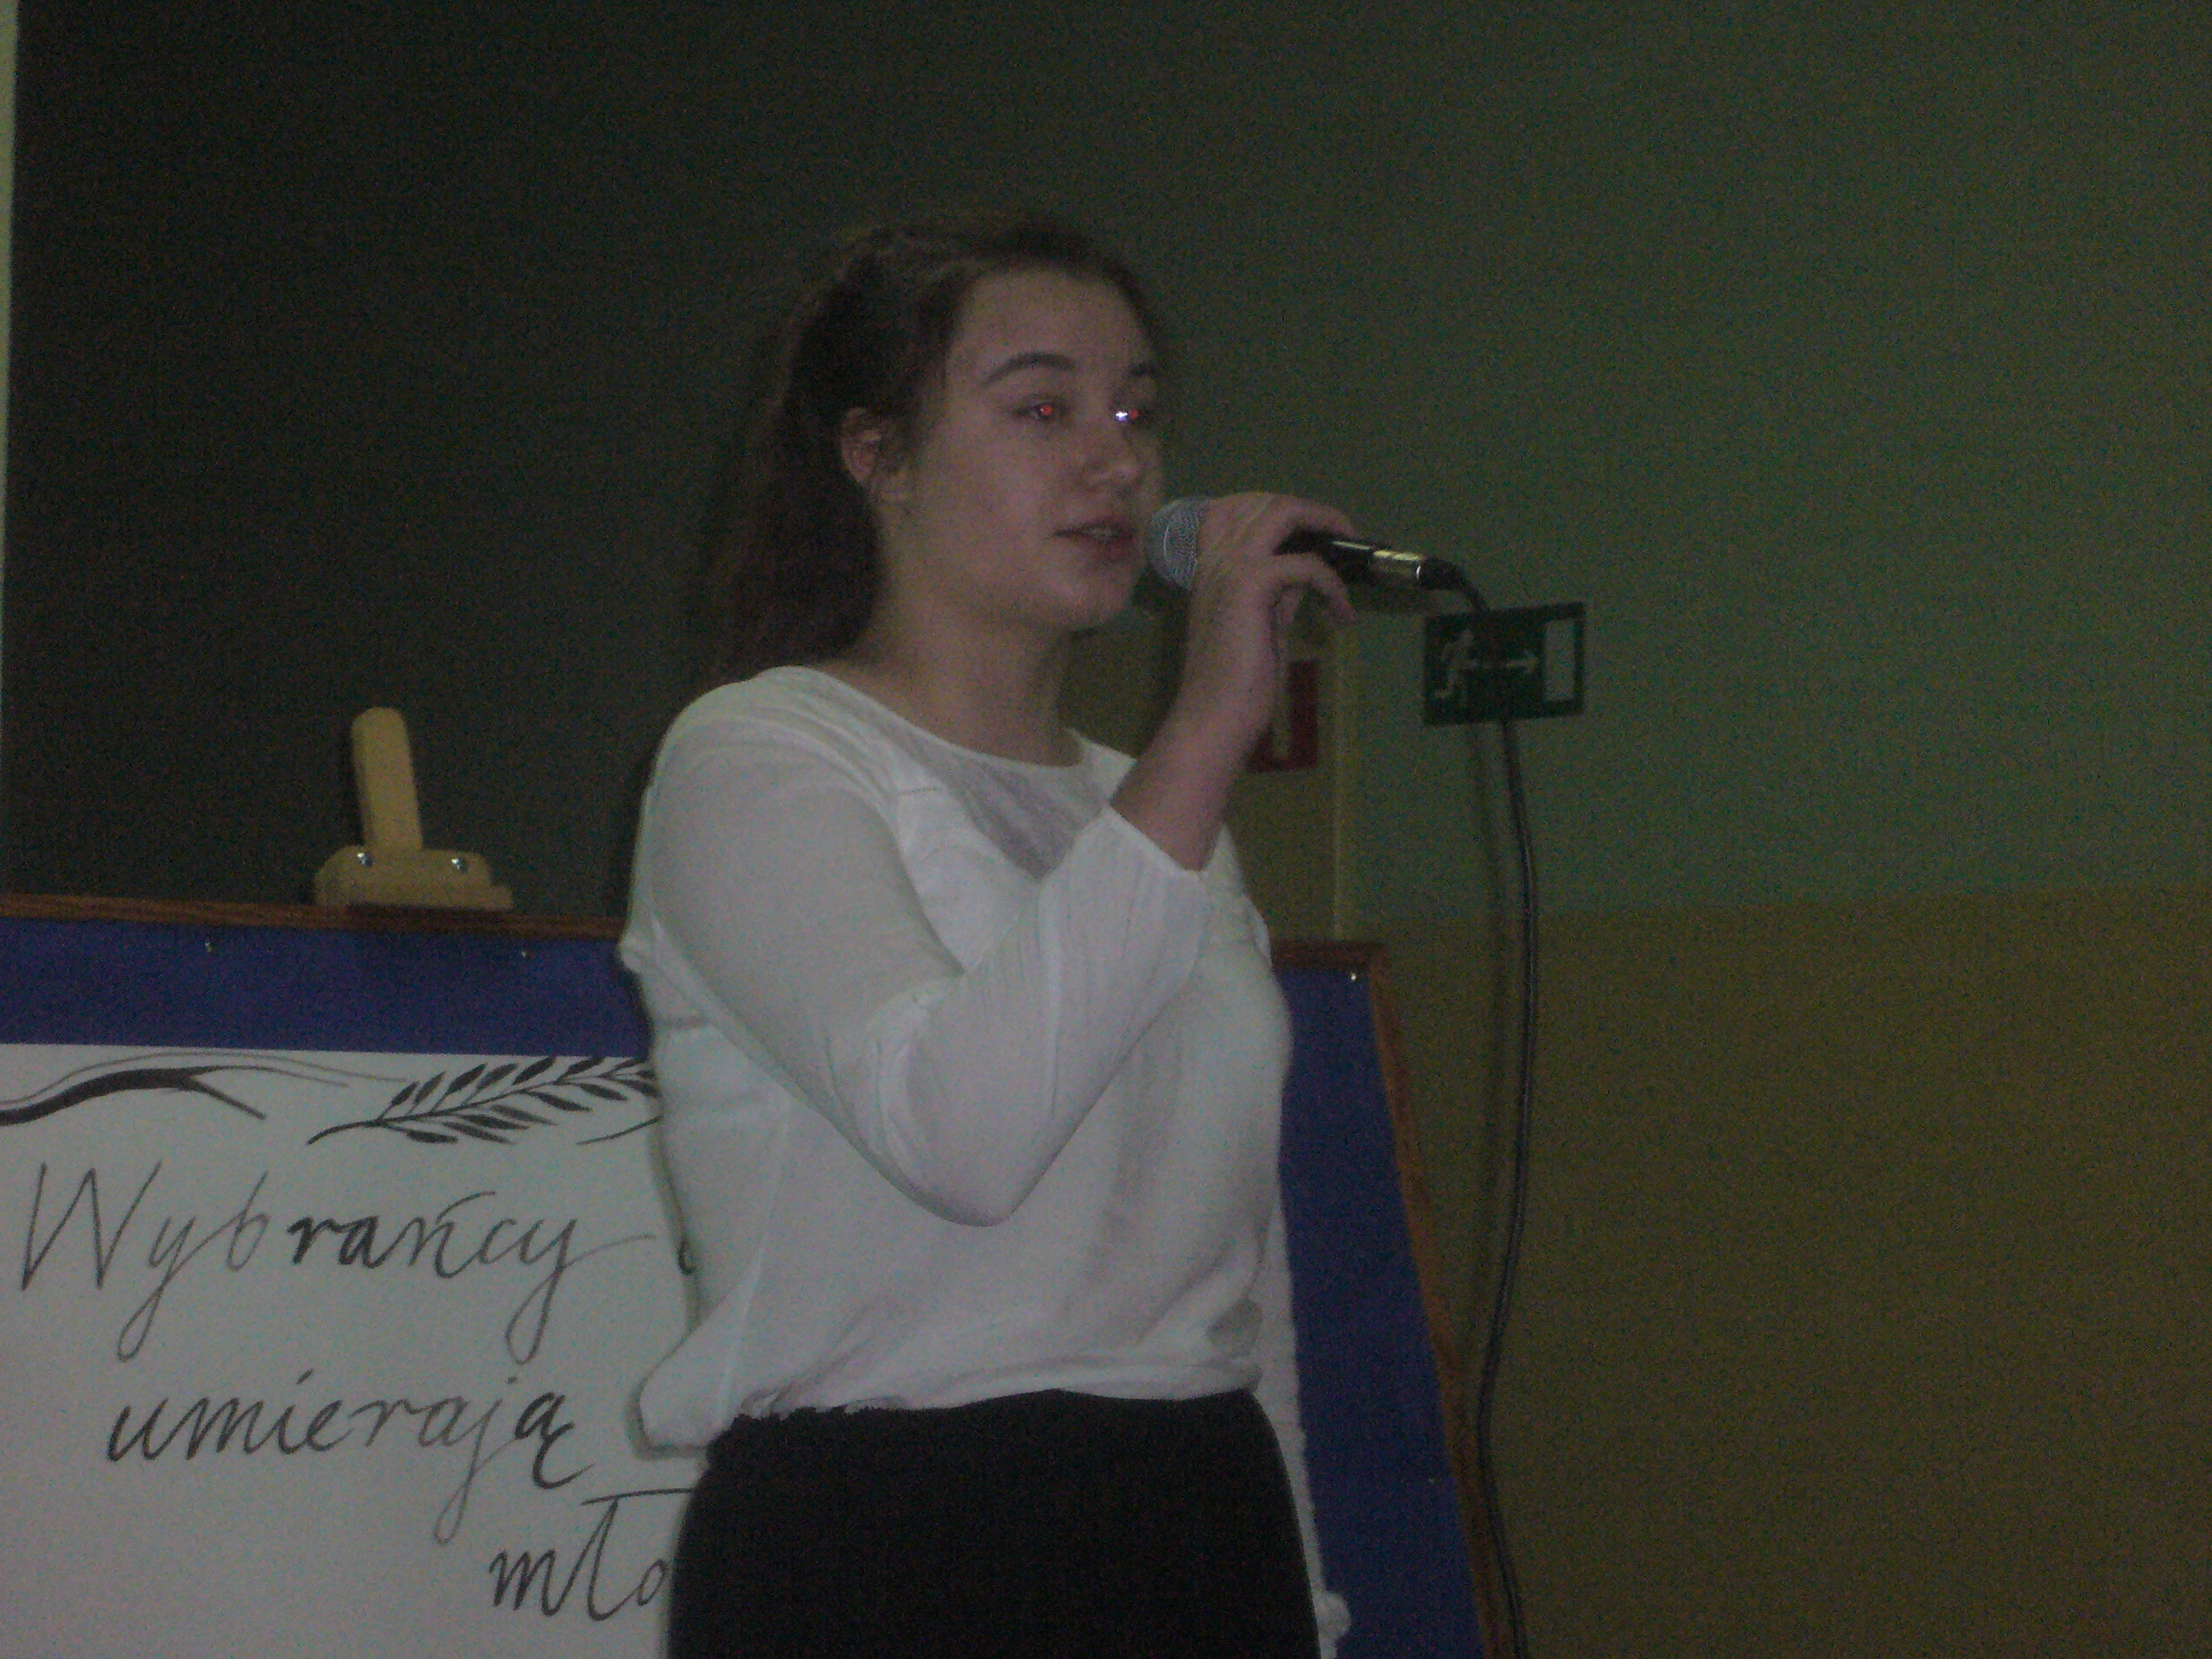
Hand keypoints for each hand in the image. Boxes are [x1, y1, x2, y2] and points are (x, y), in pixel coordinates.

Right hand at [1113, 493, 1356, 868]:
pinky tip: (1341, 613)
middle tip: (1340, 536)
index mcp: (1209, 569)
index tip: (1309, 532)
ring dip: (1322, 523)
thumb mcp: (1259, 625)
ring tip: (1346, 547)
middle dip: (1309, 511)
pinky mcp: (1249, 588)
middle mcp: (1214, 561)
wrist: (1211, 719)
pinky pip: (1304, 564)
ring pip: (1280, 513)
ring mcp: (1229, 570)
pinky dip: (1332, 584)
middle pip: (1262, 501)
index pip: (1229, 508)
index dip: (1273, 507)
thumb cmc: (1231, 686)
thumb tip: (1306, 569)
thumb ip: (1276, 594)